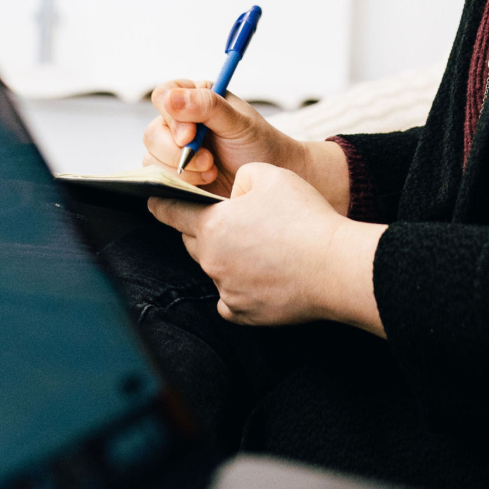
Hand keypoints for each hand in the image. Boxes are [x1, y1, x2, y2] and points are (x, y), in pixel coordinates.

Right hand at [143, 80, 303, 197]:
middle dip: (177, 152)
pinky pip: (160, 180)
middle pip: (153, 134)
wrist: (270, 178)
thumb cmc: (259, 145)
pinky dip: (181, 184)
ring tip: (211, 172)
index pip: (163, 97)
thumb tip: (171, 98)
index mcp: (194, 99)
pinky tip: (205, 182)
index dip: (171, 117)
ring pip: (153, 160)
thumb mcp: (238, 121)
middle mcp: (180, 124)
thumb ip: (207, 106)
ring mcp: (175, 152)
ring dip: (183, 171)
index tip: (190, 136)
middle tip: (208, 161)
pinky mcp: (176, 177)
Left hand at [147, 162, 386, 334]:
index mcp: (212, 226)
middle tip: (234, 225)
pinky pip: (231, 301)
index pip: (172, 213)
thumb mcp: (269, 174)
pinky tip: (260, 280)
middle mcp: (212, 261)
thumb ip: (240, 177)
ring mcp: (227, 291)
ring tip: (262, 251)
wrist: (335, 267)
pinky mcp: (245, 314)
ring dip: (228, 260)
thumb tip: (233, 192)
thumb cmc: (305, 220)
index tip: (153, 203)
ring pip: (216, 271)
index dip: (162, 204)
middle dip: (205, 231)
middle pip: (194, 243)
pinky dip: (239, 291)